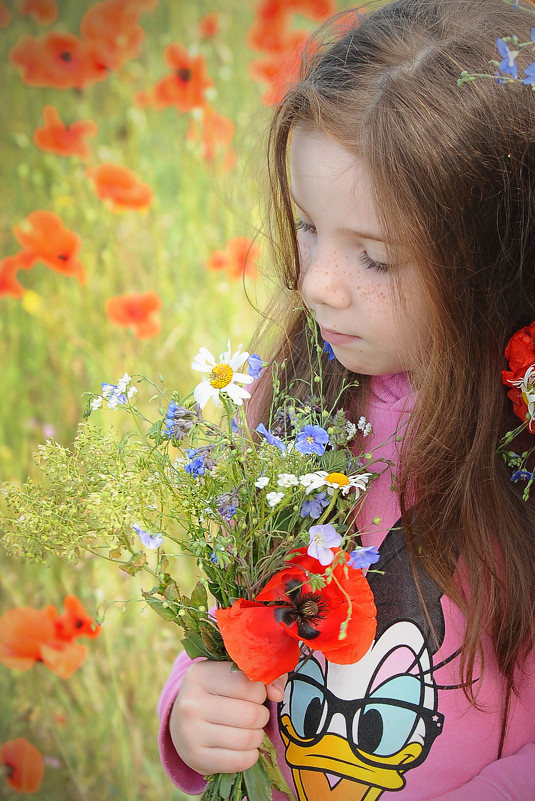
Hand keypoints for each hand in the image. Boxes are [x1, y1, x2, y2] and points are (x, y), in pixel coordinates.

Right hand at [169, 660, 286, 775]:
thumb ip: (262, 677)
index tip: (253, 693)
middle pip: (250, 714)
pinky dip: (250, 756)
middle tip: (255, 715)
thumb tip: (278, 694)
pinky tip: (245, 748)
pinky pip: (238, 761)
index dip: (260, 691)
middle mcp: (191, 703)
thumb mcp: (232, 675)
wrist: (181, 722)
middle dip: (261, 716)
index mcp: (200, 675)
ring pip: (246, 739)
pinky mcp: (195, 758)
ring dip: (257, 736)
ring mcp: (190, 732)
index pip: (247, 684)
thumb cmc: (216, 693)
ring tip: (250, 730)